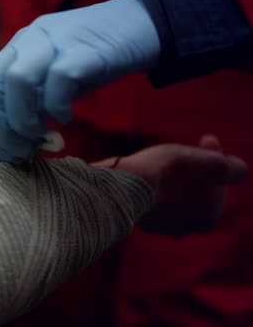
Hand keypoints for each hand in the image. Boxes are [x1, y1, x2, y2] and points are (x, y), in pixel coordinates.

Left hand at [0, 0, 160, 160]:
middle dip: (0, 129)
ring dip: (23, 120)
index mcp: (14, 51)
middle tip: (21, 150)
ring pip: (17, 81)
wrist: (138, 26)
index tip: (5, 151)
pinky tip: (66, 117)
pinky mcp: (85, 50)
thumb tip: (14, 144)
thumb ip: (31, 105)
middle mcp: (27, 42)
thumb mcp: (51, 83)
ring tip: (41, 136)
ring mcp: (54, 42)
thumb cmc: (91, 61)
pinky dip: (58, 107)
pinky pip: (60, 79)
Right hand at [94, 135, 248, 235]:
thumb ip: (234, 169)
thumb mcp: (214, 165)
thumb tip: (239, 171)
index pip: (218, 183)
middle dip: (192, 171)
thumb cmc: (171, 173)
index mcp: (209, 219)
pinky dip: (150, 184)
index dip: (214, 159)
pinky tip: (143, 172)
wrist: (127, 184)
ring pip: (171, 194)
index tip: (205, 138)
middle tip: (182, 149)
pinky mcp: (134, 217)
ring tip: (159, 161)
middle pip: (194, 191)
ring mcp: (157, 225)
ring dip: (170, 177)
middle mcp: (185, 228)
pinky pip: (148, 197)